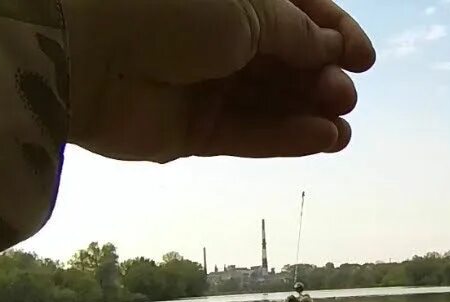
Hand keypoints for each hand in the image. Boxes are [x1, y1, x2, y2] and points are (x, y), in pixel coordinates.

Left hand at [62, 0, 375, 161]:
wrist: (85, 51)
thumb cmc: (164, 6)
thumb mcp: (249, 6)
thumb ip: (296, 31)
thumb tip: (329, 48)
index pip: (295, 11)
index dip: (334, 32)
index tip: (364, 58)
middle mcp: (214, 34)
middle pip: (284, 60)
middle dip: (321, 76)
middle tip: (344, 94)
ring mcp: (201, 84)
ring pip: (268, 102)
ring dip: (310, 112)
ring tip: (341, 126)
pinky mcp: (189, 131)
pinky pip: (246, 134)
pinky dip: (285, 138)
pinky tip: (321, 139)